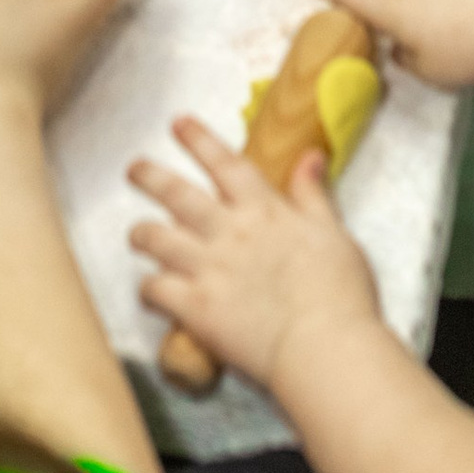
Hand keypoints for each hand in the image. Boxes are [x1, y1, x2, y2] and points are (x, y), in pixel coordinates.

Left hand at [128, 112, 379, 391]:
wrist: (324, 347)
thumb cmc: (339, 294)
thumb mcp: (334, 234)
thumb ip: (313, 196)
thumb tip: (310, 156)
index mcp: (264, 211)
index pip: (224, 164)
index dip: (199, 140)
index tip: (178, 124)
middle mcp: (229, 232)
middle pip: (177, 194)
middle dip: (150, 176)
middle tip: (134, 169)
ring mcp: (207, 269)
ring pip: (156, 238)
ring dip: (142, 233)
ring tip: (137, 233)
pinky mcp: (194, 308)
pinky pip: (156, 290)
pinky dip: (147, 288)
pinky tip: (149, 290)